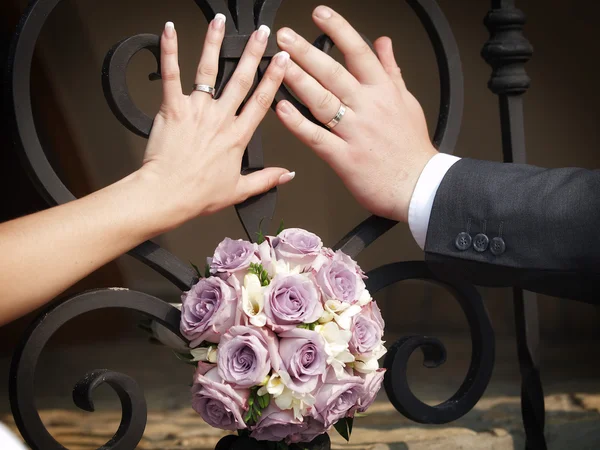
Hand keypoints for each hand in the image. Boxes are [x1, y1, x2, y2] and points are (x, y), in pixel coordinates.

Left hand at [140, 17, 293, 227]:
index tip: (281, 60)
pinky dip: (169, 51)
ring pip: (208, 70)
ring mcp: (196, 110)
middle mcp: (220, 118)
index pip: (261, 101)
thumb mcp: (239, 191)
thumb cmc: (198, 194)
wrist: (167, 195)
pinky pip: (170, 75)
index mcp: (237, 136)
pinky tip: (169, 30)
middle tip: (263, 33)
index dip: (274, 77)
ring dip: (215, 43)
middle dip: (253, 52)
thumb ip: (266, 179)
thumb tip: (287, 174)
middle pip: (240, 79)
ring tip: (220, 23)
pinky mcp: (172, 108)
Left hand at [274, 6, 436, 222]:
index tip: (320, 15)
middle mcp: (368, 108)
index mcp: (383, 92)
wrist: (419, 186)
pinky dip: (298, 123)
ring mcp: (355, 133)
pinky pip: (316, 137)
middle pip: (333, 73)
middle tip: (285, 37)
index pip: (359, 52)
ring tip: (279, 65)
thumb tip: (384, 43)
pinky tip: (282, 109)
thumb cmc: (412, 148)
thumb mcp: (408, 101)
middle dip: (307, 52)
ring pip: (322, 101)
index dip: (338, 30)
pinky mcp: (344, 158)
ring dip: (298, 81)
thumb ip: (392, 70)